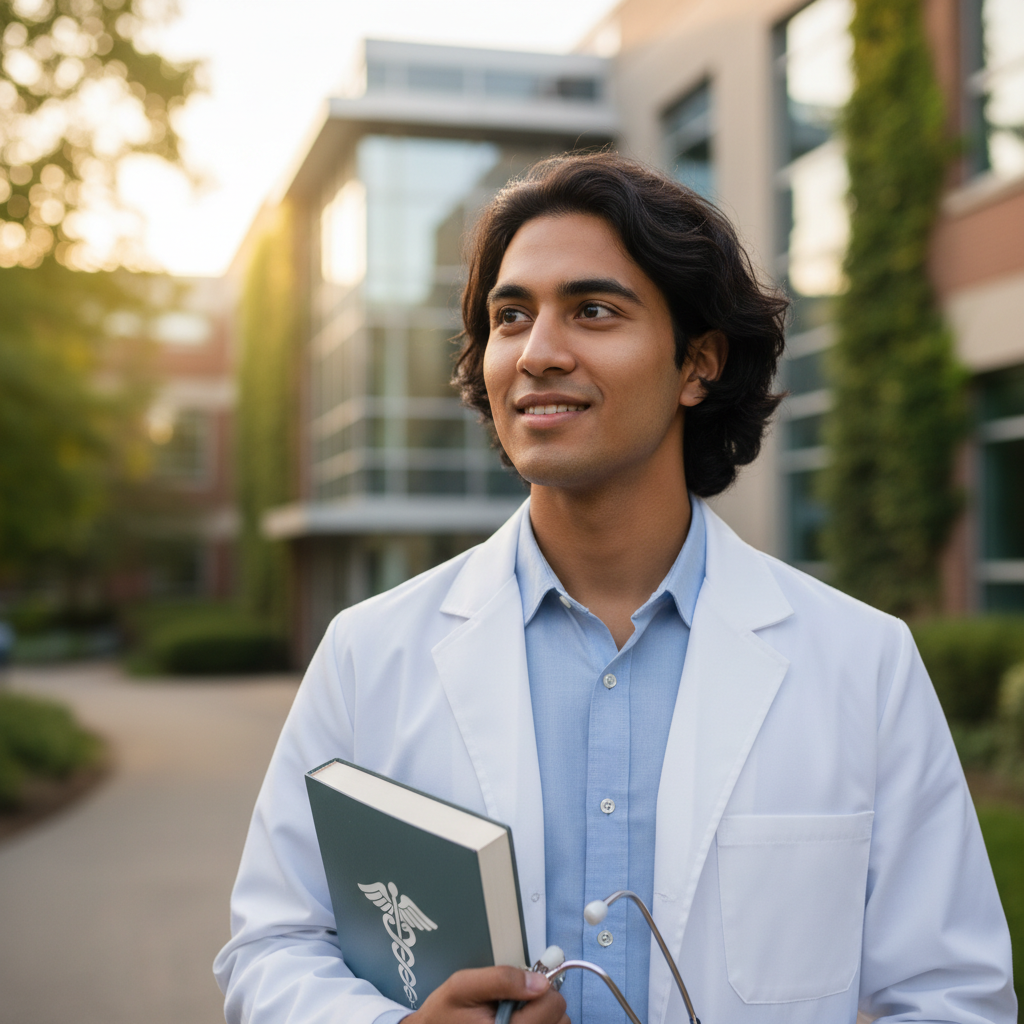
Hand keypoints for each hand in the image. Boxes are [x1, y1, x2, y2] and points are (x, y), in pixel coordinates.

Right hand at [404, 965, 568, 1023]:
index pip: (551, 1005)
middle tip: (517, 1002)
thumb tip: (539, 981)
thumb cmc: (444, 1014)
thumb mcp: (463, 985)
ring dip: (543, 1018)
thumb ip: (501, 979)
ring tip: (516, 1014)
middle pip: (560, 1019)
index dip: (541, 988)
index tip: (524, 987)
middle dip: (543, 1004)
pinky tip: (519, 1022)